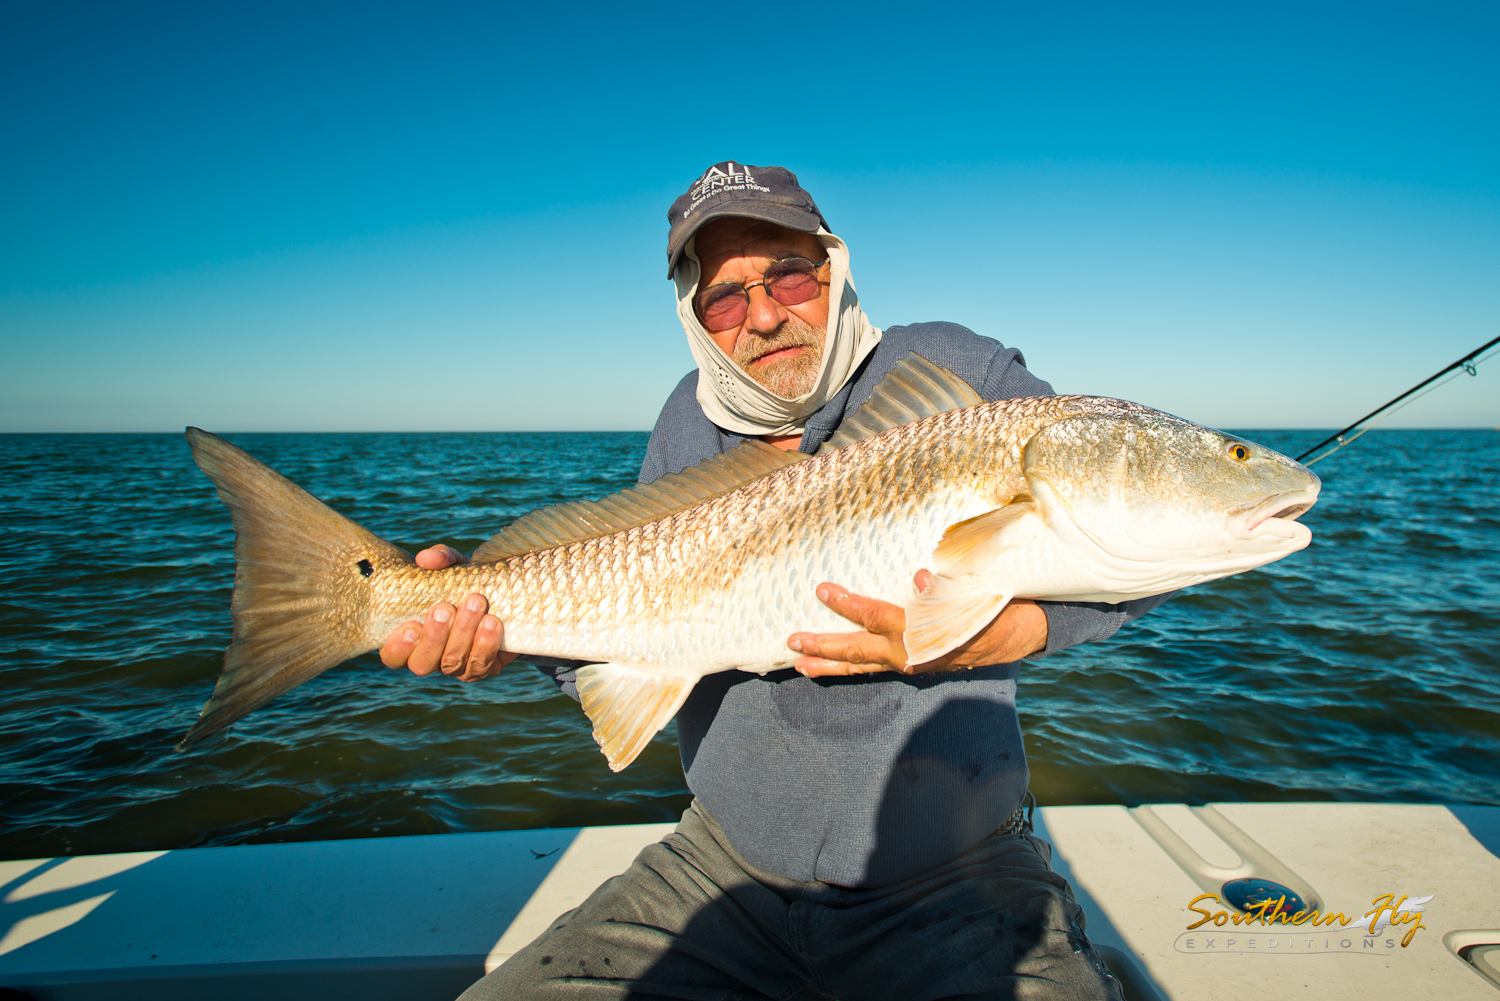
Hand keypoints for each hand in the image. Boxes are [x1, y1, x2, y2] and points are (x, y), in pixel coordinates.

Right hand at [378, 545, 514, 681]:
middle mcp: (429, 657)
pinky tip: (492, 622)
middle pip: (422, 663)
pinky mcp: (482, 668)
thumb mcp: (453, 567)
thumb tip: (426, 558)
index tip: (411, 625)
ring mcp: (455, 667)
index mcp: (410, 638)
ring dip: (463, 633)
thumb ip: (440, 559)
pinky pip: (481, 665)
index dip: (399, 647)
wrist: (503, 596)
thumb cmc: (464, 582)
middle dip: (434, 636)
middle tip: (445, 608)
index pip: (392, 655)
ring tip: (475, 604)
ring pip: (452, 663)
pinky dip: (486, 643)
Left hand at [787, 570, 1048, 676]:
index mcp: (920, 633)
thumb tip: (917, 578)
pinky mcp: (911, 666)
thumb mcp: (972, 590)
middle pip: (857, 651)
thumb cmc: (990, 604)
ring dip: (829, 665)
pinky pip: (873, 669)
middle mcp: (910, 653)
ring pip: (861, 667)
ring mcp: (909, 663)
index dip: (847, 603)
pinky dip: (849, 669)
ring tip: (799, 664)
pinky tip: (830, 667)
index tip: (822, 589)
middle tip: (791, 641)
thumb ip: (943, 585)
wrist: (1016, 633)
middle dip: (823, 645)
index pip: (875, 617)